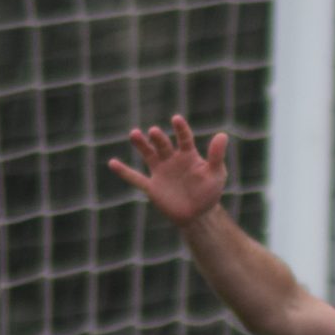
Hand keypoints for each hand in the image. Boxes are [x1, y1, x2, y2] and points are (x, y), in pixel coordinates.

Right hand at [107, 114, 229, 226]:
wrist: (198, 215)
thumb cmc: (209, 193)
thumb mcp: (216, 174)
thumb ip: (216, 156)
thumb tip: (223, 134)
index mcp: (188, 155)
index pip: (184, 138)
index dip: (180, 129)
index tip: (176, 119)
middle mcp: (172, 159)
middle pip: (163, 144)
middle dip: (158, 138)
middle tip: (153, 132)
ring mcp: (160, 172)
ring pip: (148, 155)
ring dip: (141, 145)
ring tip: (134, 134)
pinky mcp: (152, 187)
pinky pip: (136, 178)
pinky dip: (124, 172)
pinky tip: (112, 163)